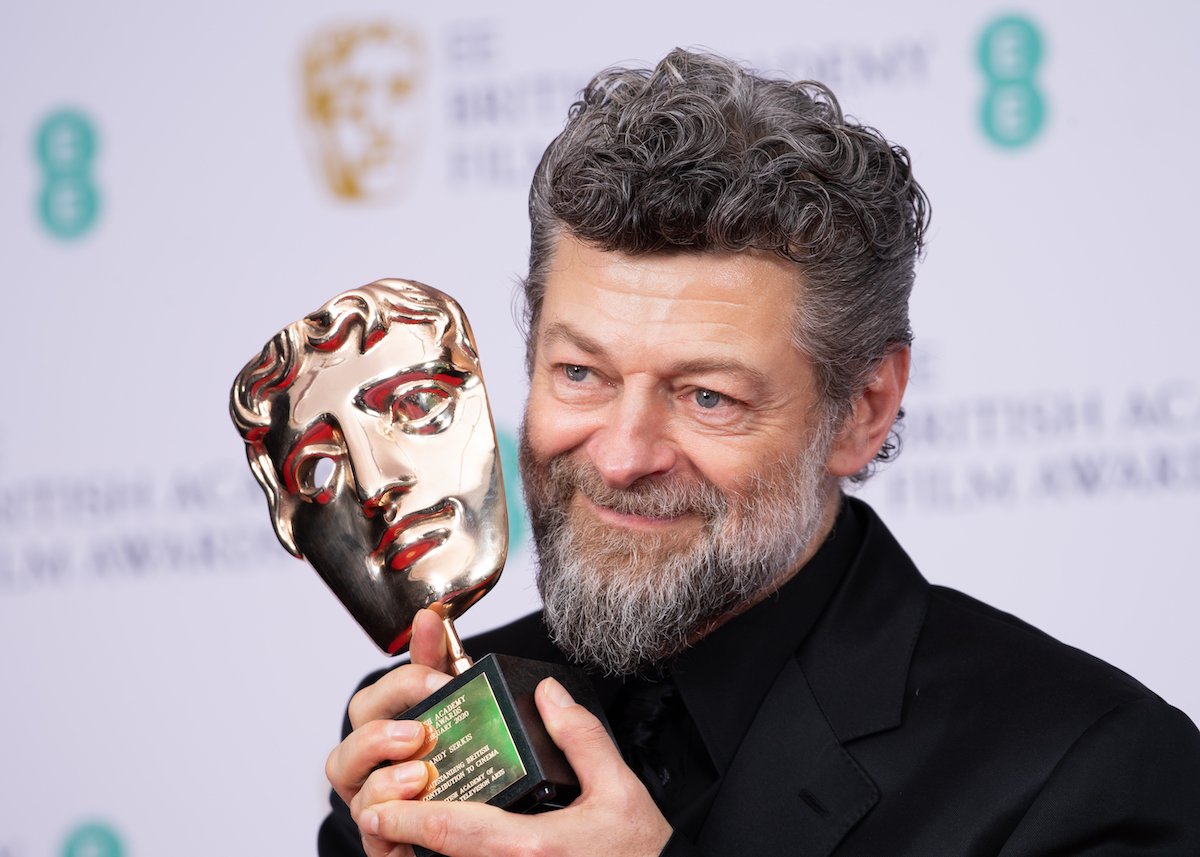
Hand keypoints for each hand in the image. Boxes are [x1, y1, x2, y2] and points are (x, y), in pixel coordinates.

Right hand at [325, 609, 456, 856]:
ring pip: (344, 776)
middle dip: (381, 730)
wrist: (475, 829)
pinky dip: (386, 812)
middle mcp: (370, 764)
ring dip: (380, 771)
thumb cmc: (457, 762)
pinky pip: (369, 824)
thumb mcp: (456, 708)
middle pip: (351, 737)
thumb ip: (441, 665)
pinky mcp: (383, 837)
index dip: (406, 682)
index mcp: (386, 729)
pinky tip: (414, 804)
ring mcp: (372, 802)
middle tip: (421, 730)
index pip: (377, 697)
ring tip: (420, 772)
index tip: (444, 680)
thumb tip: (428, 616)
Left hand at [355, 676, 672, 856]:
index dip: (408, 819)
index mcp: (531, 847)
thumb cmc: (640, 852)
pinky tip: (444, 846)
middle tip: (379, 814)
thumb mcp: (619, 788)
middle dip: (401, 838)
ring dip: (423, 853)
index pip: (452, 832)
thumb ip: (580, 738)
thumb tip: (547, 695)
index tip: (379, 808)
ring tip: (403, 830)